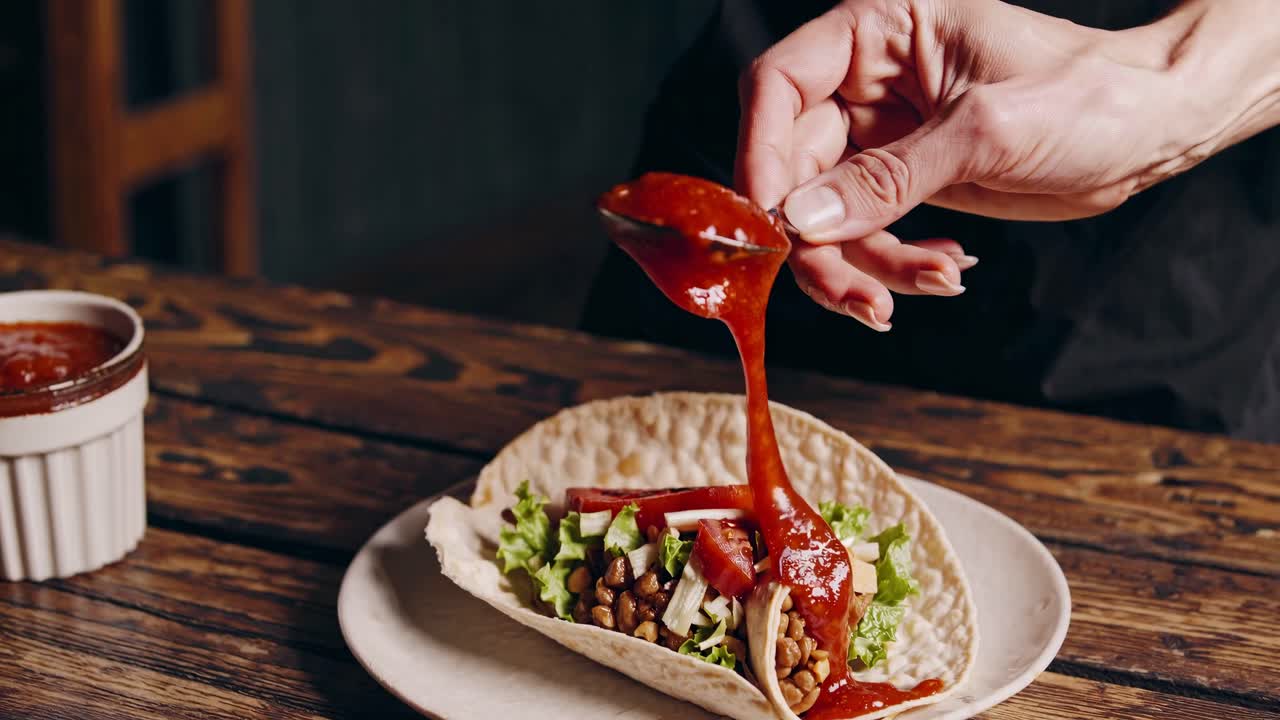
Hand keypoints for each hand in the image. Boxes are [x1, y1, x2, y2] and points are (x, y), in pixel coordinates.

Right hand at [735, 0, 1219, 329]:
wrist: (1152, 128)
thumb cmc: (1088, 95)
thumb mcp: (986, 132)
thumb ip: (889, 178)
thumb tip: (801, 221)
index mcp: (878, 32)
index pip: (779, 87)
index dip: (761, 156)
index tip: (770, 225)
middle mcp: (865, 81)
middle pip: (793, 166)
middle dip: (819, 239)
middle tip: (855, 295)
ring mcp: (880, 137)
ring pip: (825, 214)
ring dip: (861, 266)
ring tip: (925, 285)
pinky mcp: (902, 182)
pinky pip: (865, 234)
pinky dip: (892, 265)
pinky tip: (943, 269)